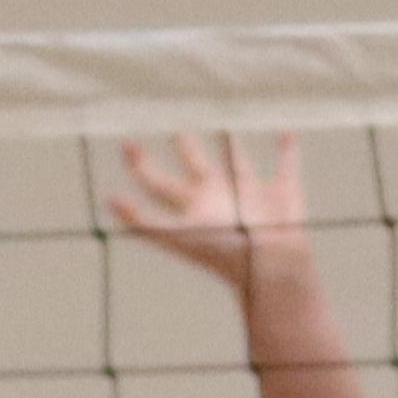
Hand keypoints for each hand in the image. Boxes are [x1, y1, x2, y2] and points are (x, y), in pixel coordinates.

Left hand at [105, 133, 317, 291]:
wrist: (273, 271)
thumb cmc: (226, 256)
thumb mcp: (180, 236)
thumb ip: (146, 222)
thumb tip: (108, 200)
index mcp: (193, 206)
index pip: (159, 184)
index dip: (143, 168)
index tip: (128, 146)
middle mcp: (219, 197)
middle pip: (196, 166)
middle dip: (184, 147)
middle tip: (175, 127)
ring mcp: (251, 195)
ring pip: (237, 162)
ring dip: (231, 145)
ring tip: (225, 127)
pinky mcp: (283, 194)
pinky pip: (286, 167)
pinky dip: (288, 152)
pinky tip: (288, 135)